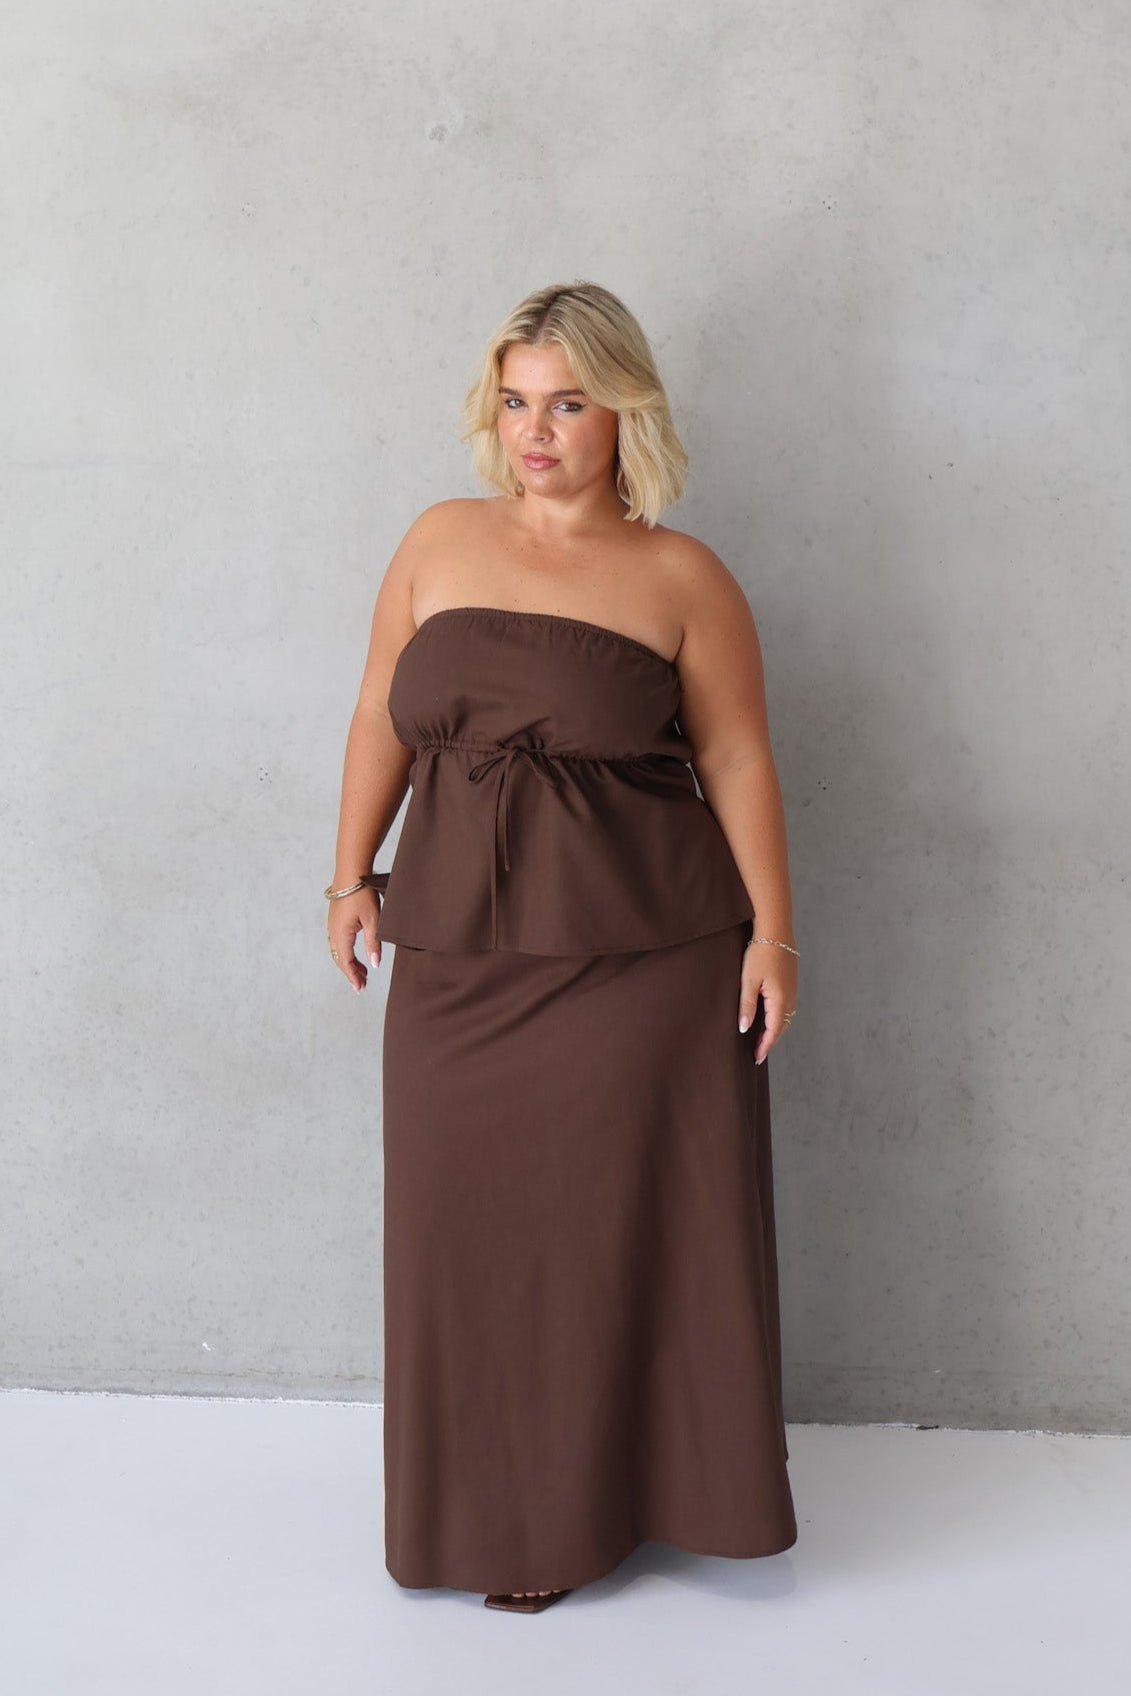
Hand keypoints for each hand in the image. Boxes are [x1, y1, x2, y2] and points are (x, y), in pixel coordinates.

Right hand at [327, 888, 383, 992]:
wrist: (351, 872)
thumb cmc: (362, 894)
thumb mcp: (373, 920)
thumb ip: (373, 944)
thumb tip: (374, 965)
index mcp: (341, 934)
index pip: (346, 962)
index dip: (353, 976)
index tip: (360, 988)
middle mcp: (333, 932)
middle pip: (340, 958)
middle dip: (351, 972)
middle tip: (362, 984)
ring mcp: (332, 924)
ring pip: (339, 950)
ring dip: (349, 962)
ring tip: (362, 972)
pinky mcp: (335, 918)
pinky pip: (338, 941)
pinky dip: (347, 951)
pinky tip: (355, 952)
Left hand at [738, 941, 798, 1064]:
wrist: (775, 930)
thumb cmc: (760, 953)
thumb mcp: (748, 980)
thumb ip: (746, 1006)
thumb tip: (744, 1029)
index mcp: (780, 1000)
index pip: (773, 1031)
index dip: (765, 1046)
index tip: (756, 1058)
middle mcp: (790, 998)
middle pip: (781, 1027)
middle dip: (770, 1041)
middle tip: (757, 1053)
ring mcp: (793, 990)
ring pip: (785, 1018)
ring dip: (775, 1030)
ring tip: (762, 1039)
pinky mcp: (791, 983)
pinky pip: (786, 1007)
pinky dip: (778, 1018)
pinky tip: (768, 1018)